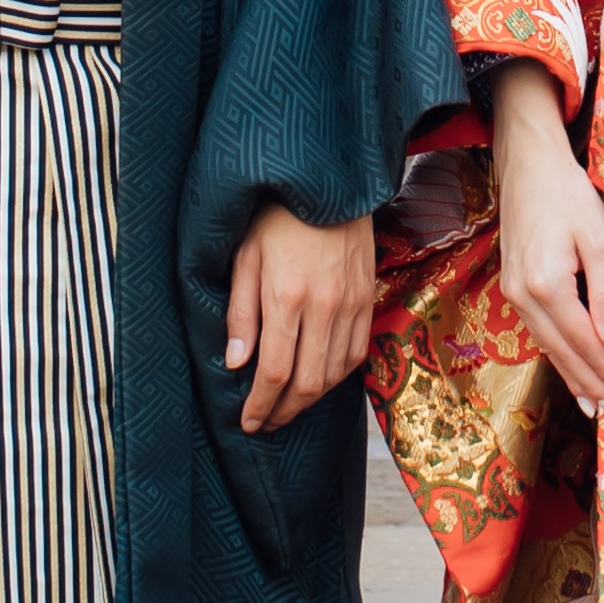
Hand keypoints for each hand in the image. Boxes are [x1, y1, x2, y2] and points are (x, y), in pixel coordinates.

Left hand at [226, 203, 376, 432]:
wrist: (329, 180)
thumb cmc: (277, 213)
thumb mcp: (246, 255)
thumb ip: (241, 313)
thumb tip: (236, 363)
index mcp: (288, 296)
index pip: (274, 373)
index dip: (260, 406)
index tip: (247, 422)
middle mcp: (324, 306)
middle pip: (307, 384)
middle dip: (283, 412)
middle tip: (265, 422)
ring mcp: (351, 303)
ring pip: (334, 374)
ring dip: (310, 399)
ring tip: (288, 405)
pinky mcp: (367, 296)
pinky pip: (356, 352)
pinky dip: (337, 376)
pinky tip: (319, 378)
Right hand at [488, 62, 603, 416]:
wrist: (527, 165)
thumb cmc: (567, 194)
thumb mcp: (597, 237)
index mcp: (547, 285)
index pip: (582, 340)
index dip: (603, 368)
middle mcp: (523, 296)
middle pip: (560, 351)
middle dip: (587, 381)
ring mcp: (513, 292)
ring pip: (546, 345)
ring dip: (570, 373)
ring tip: (590, 400)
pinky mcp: (512, 285)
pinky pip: (537, 330)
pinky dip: (555, 352)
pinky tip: (567, 364)